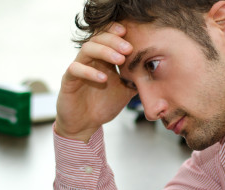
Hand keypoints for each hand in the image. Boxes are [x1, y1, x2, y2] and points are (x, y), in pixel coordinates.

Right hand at [55, 23, 136, 141]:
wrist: (86, 124)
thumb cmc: (104, 104)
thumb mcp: (126, 90)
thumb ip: (138, 79)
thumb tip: (156, 69)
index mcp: (103, 58)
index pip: (107, 36)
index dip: (116, 31)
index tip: (130, 33)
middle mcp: (89, 59)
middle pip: (98, 38)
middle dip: (114, 41)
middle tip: (129, 48)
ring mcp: (78, 68)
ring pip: (87, 49)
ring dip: (105, 51)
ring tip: (120, 59)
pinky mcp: (68, 80)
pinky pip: (75, 69)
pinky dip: (89, 72)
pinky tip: (103, 78)